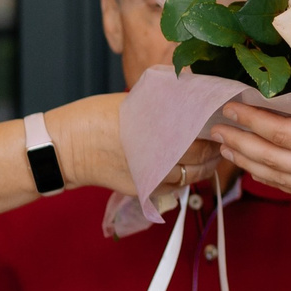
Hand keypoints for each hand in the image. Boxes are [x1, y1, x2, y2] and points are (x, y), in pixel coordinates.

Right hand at [50, 92, 219, 196]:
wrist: (66, 147)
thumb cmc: (95, 117)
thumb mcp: (133, 103)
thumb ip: (163, 107)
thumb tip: (189, 100)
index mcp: (157, 128)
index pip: (199, 132)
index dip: (215, 127)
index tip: (223, 120)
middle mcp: (158, 154)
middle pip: (200, 156)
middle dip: (215, 148)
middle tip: (222, 138)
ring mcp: (151, 175)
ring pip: (192, 177)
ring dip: (205, 167)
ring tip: (212, 155)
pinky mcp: (144, 189)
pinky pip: (174, 187)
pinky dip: (185, 178)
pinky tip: (188, 168)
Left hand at [210, 83, 290, 211]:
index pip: (282, 132)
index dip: (252, 120)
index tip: (230, 107)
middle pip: (270, 157)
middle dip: (240, 142)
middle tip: (214, 129)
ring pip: (277, 178)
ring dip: (248, 162)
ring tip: (227, 149)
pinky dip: (270, 179)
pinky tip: (261, 171)